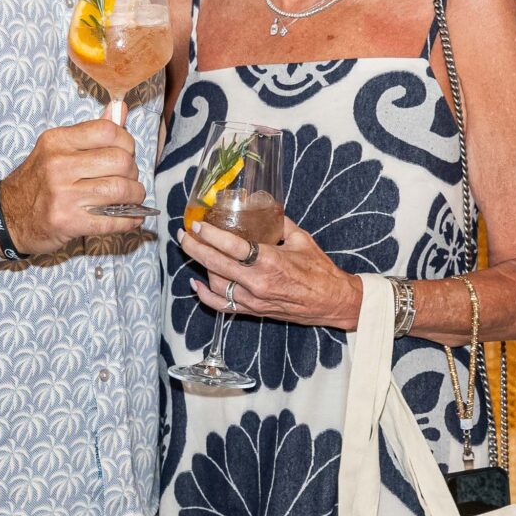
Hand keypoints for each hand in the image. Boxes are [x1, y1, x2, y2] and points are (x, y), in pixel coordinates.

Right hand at [0, 117, 144, 253]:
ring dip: (135, 196)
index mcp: (58, 141)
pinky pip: (111, 220)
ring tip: (132, 197)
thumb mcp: (56, 149)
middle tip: (128, 178)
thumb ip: (91, 131)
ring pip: (120, 190)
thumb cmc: (38, 181)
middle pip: (120, 161)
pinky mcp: (68, 221)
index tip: (126, 153)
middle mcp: (59, 165)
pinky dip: (128, 220)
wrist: (7, 216)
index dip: (127, 142)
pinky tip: (131, 218)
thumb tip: (120, 109)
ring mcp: (63, 195)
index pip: (108, 131)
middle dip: (133, 172)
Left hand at [180, 215, 360, 328]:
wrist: (331, 301)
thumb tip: (263, 204)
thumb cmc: (319, 270)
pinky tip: (196, 283)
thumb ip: (278, 221)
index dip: (211, 235)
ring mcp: (254, 300)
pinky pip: (222, 305)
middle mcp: (258, 282)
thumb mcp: (300, 238)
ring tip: (194, 251)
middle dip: (196, 248)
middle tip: (184, 235)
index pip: (232, 247)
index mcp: (270, 261)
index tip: (198, 225)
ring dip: (202, 267)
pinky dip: (206, 295)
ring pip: (216, 284)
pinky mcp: (254, 311)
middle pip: (216, 264)